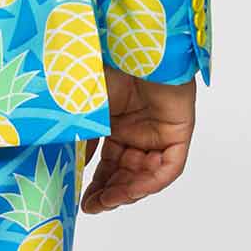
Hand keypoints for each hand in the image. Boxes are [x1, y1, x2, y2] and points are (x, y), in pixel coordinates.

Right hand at [79, 66, 195, 214]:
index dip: (97, 184)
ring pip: (146, 175)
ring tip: (107, 201)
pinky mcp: (179, 132)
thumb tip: (71, 166)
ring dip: (128, 191)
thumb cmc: (110, 63)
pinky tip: (132, 190)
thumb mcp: (87, 105)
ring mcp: (159, 133)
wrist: (136, 44)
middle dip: (110, 192)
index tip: (81, 201)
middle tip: (93, 206)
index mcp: (116, 123)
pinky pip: (169, 167)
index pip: (108, 163)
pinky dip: (151, 181)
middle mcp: (138, 131)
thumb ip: (83, 135)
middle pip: (126, 173)